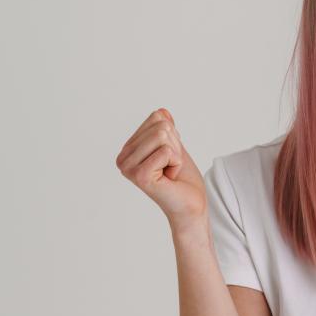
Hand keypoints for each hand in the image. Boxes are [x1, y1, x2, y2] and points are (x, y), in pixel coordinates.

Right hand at [115, 108, 206, 227]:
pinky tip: (170, 177)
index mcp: (128, 149)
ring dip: (176, 155)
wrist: (192, 204)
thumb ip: (166, 129)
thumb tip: (161, 111)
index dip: (173, 138)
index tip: (169, 158)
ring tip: (169, 171)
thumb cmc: (182, 178)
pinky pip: (166, 151)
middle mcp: (123, 158)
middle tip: (171, 166)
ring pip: (162, 136)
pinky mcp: (139, 176)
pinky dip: (176, 163)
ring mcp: (129, 167)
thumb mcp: (175, 147)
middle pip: (160, 127)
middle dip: (175, 146)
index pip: (156, 119)